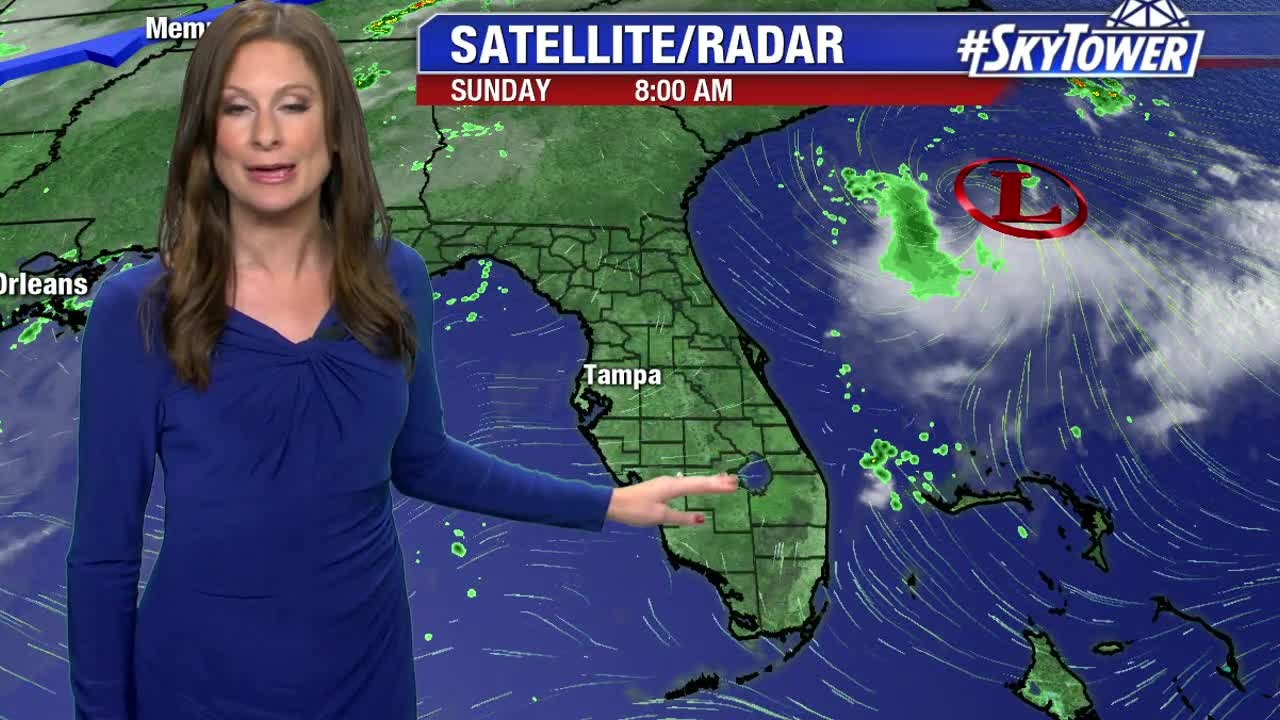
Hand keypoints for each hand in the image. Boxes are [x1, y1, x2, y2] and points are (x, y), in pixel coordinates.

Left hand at [606, 472, 738, 526]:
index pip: (700, 486)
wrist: (613, 503)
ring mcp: (667, 484)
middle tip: (735, 481)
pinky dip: (697, 485)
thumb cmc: (635, 511)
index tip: (733, 486)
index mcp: (673, 487)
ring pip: (693, 482)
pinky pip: (686, 485)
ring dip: (708, 481)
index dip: (717, 487)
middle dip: (717, 482)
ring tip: (724, 480)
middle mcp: (672, 482)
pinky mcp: (662, 488)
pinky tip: (700, 486)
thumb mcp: (660, 517)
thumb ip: (682, 517)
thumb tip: (702, 518)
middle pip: (698, 481)